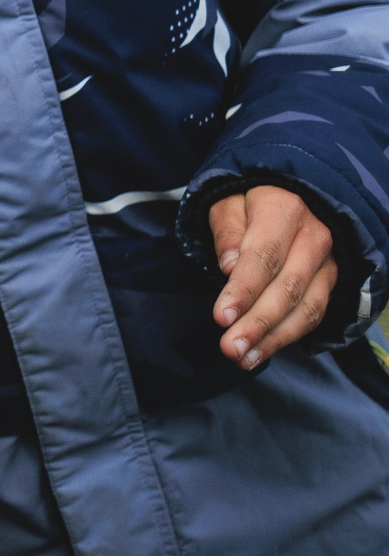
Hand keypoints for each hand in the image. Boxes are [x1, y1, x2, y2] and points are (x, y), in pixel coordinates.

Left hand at [208, 185, 340, 368]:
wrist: (289, 196)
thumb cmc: (248, 202)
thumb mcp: (227, 203)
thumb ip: (227, 232)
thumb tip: (229, 266)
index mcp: (284, 210)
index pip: (264, 256)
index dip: (243, 290)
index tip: (222, 317)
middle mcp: (314, 237)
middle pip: (288, 287)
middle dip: (258, 323)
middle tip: (230, 348)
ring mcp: (328, 261)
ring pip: (307, 307)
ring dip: (274, 338)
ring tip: (243, 358)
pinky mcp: (332, 281)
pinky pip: (315, 314)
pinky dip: (289, 336)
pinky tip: (262, 350)